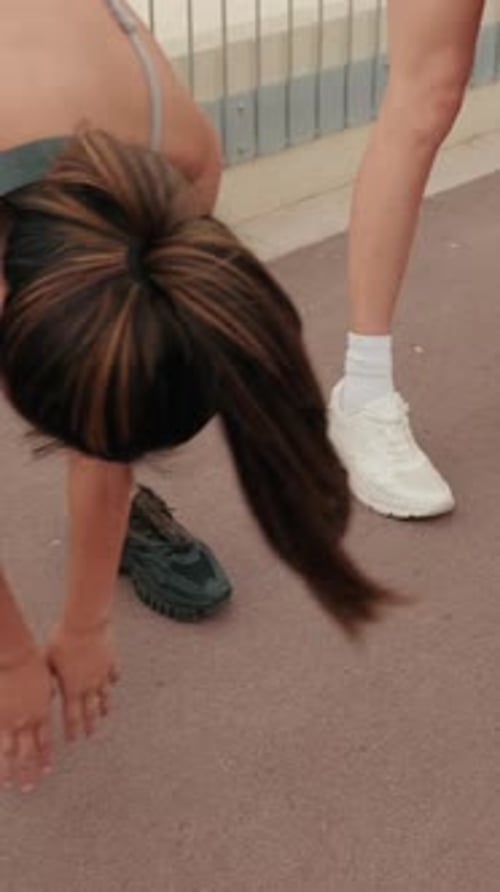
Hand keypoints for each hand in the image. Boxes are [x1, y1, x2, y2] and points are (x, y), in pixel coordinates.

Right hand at [0, 650, 53, 791]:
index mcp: (42, 711)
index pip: (44, 740)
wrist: (15, 656)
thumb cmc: (32, 660)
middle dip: (29, 771)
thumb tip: (54, 692)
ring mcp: (10, 720)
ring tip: (10, 786)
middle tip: (29, 788)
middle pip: (28, 752)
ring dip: (11, 771)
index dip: (44, 756)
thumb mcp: (46, 676)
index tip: (46, 770)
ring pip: (10, 752)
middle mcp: (27, 720)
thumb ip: (48, 690)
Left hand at [46, 621, 118, 742]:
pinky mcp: (111, 662)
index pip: (72, 715)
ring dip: (104, 707)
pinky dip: (113, 681)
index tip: (73, 740)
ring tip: (105, 714)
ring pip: (105, 696)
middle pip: (90, 711)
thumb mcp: (49, 661)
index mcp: (72, 688)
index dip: (72, 729)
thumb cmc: (63, 640)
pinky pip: (114, 675)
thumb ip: (51, 678)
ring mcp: (102, 674)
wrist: (86, 624)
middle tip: (91, 735)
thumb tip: (50, 691)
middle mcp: (89, 685)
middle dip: (90, 725)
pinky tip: (114, 683)